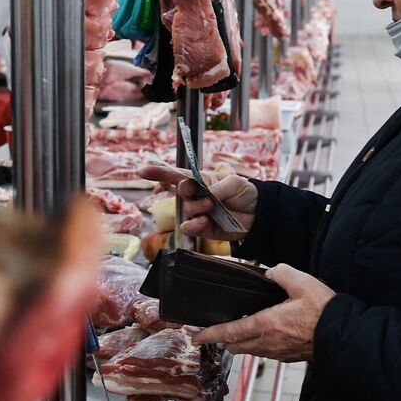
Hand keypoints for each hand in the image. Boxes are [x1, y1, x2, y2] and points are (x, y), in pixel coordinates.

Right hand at [137, 164, 257, 241]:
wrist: (259, 214)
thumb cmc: (246, 193)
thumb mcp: (234, 182)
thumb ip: (217, 188)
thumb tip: (206, 196)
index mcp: (201, 180)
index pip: (176, 175)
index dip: (158, 172)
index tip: (142, 171)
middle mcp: (196, 196)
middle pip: (180, 191)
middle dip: (187, 191)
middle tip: (204, 193)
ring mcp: (198, 212)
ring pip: (185, 210)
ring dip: (197, 207)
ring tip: (212, 206)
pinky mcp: (202, 228)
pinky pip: (188, 227)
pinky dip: (193, 225)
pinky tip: (203, 221)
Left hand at [192, 265, 335, 361]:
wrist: (345, 334)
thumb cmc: (324, 310)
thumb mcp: (302, 282)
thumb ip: (280, 273)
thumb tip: (269, 273)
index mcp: (266, 324)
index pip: (230, 332)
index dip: (210, 335)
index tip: (196, 337)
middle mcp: (269, 343)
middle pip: (235, 346)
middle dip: (223, 339)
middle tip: (217, 331)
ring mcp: (279, 353)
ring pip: (251, 351)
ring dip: (242, 342)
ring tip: (241, 330)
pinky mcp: (289, 357)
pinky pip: (266, 352)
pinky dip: (259, 344)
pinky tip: (268, 333)